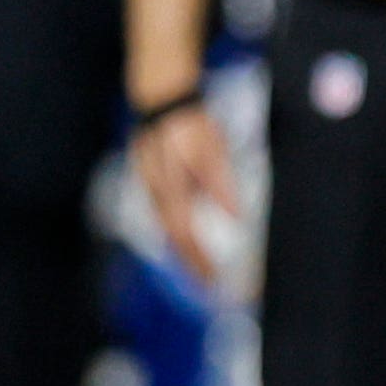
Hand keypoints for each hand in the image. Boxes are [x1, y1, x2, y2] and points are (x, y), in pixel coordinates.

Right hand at [128, 98, 242, 291]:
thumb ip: (220, 184)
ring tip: (198, 272)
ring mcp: (150, 186)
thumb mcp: (211, 150)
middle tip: (208, 286)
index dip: (198, 259)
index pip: (185, 234)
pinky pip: (162, 215)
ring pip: (165, 229)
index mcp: (171, 187)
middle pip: (174, 237)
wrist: (161, 99)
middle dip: (191, 263)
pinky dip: (174, 234)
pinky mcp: (151, 180)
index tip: (213, 280)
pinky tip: (184, 242)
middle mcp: (157, 191)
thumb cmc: (192, 124)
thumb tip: (235, 217)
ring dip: (182, 252)